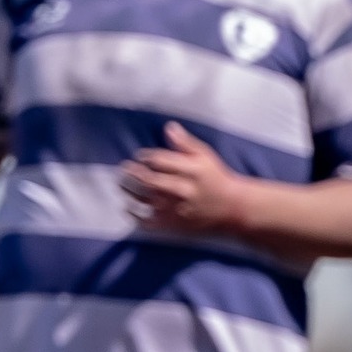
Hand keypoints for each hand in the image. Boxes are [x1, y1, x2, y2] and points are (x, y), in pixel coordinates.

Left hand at [119, 122, 255, 236]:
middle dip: (132, 172)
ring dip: (128, 190)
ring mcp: (175, 209)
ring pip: (144, 200)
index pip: (160, 160)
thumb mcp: (205, 155)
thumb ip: (185, 143)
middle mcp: (181, 190)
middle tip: (123, 167)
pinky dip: (134, 216)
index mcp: (190, 170)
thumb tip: (168, 127)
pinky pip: (147, 222)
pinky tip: (127, 207)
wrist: (231, 208)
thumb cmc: (215, 177)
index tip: (139, 155)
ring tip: (120, 183)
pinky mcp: (172, 225)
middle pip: (149, 180)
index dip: (145, 156)